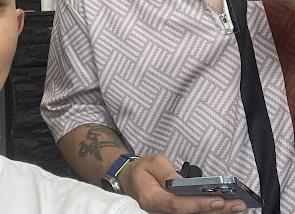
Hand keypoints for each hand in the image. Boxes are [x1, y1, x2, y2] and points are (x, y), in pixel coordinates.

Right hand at [119, 154, 246, 213]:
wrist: (132, 178)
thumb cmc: (143, 169)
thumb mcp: (154, 162)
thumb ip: (168, 173)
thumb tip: (183, 184)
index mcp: (152, 199)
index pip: (177, 205)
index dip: (198, 204)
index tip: (218, 199)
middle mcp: (160, 212)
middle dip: (216, 211)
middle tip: (237, 204)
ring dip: (217, 213)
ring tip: (237, 206)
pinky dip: (210, 211)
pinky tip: (226, 208)